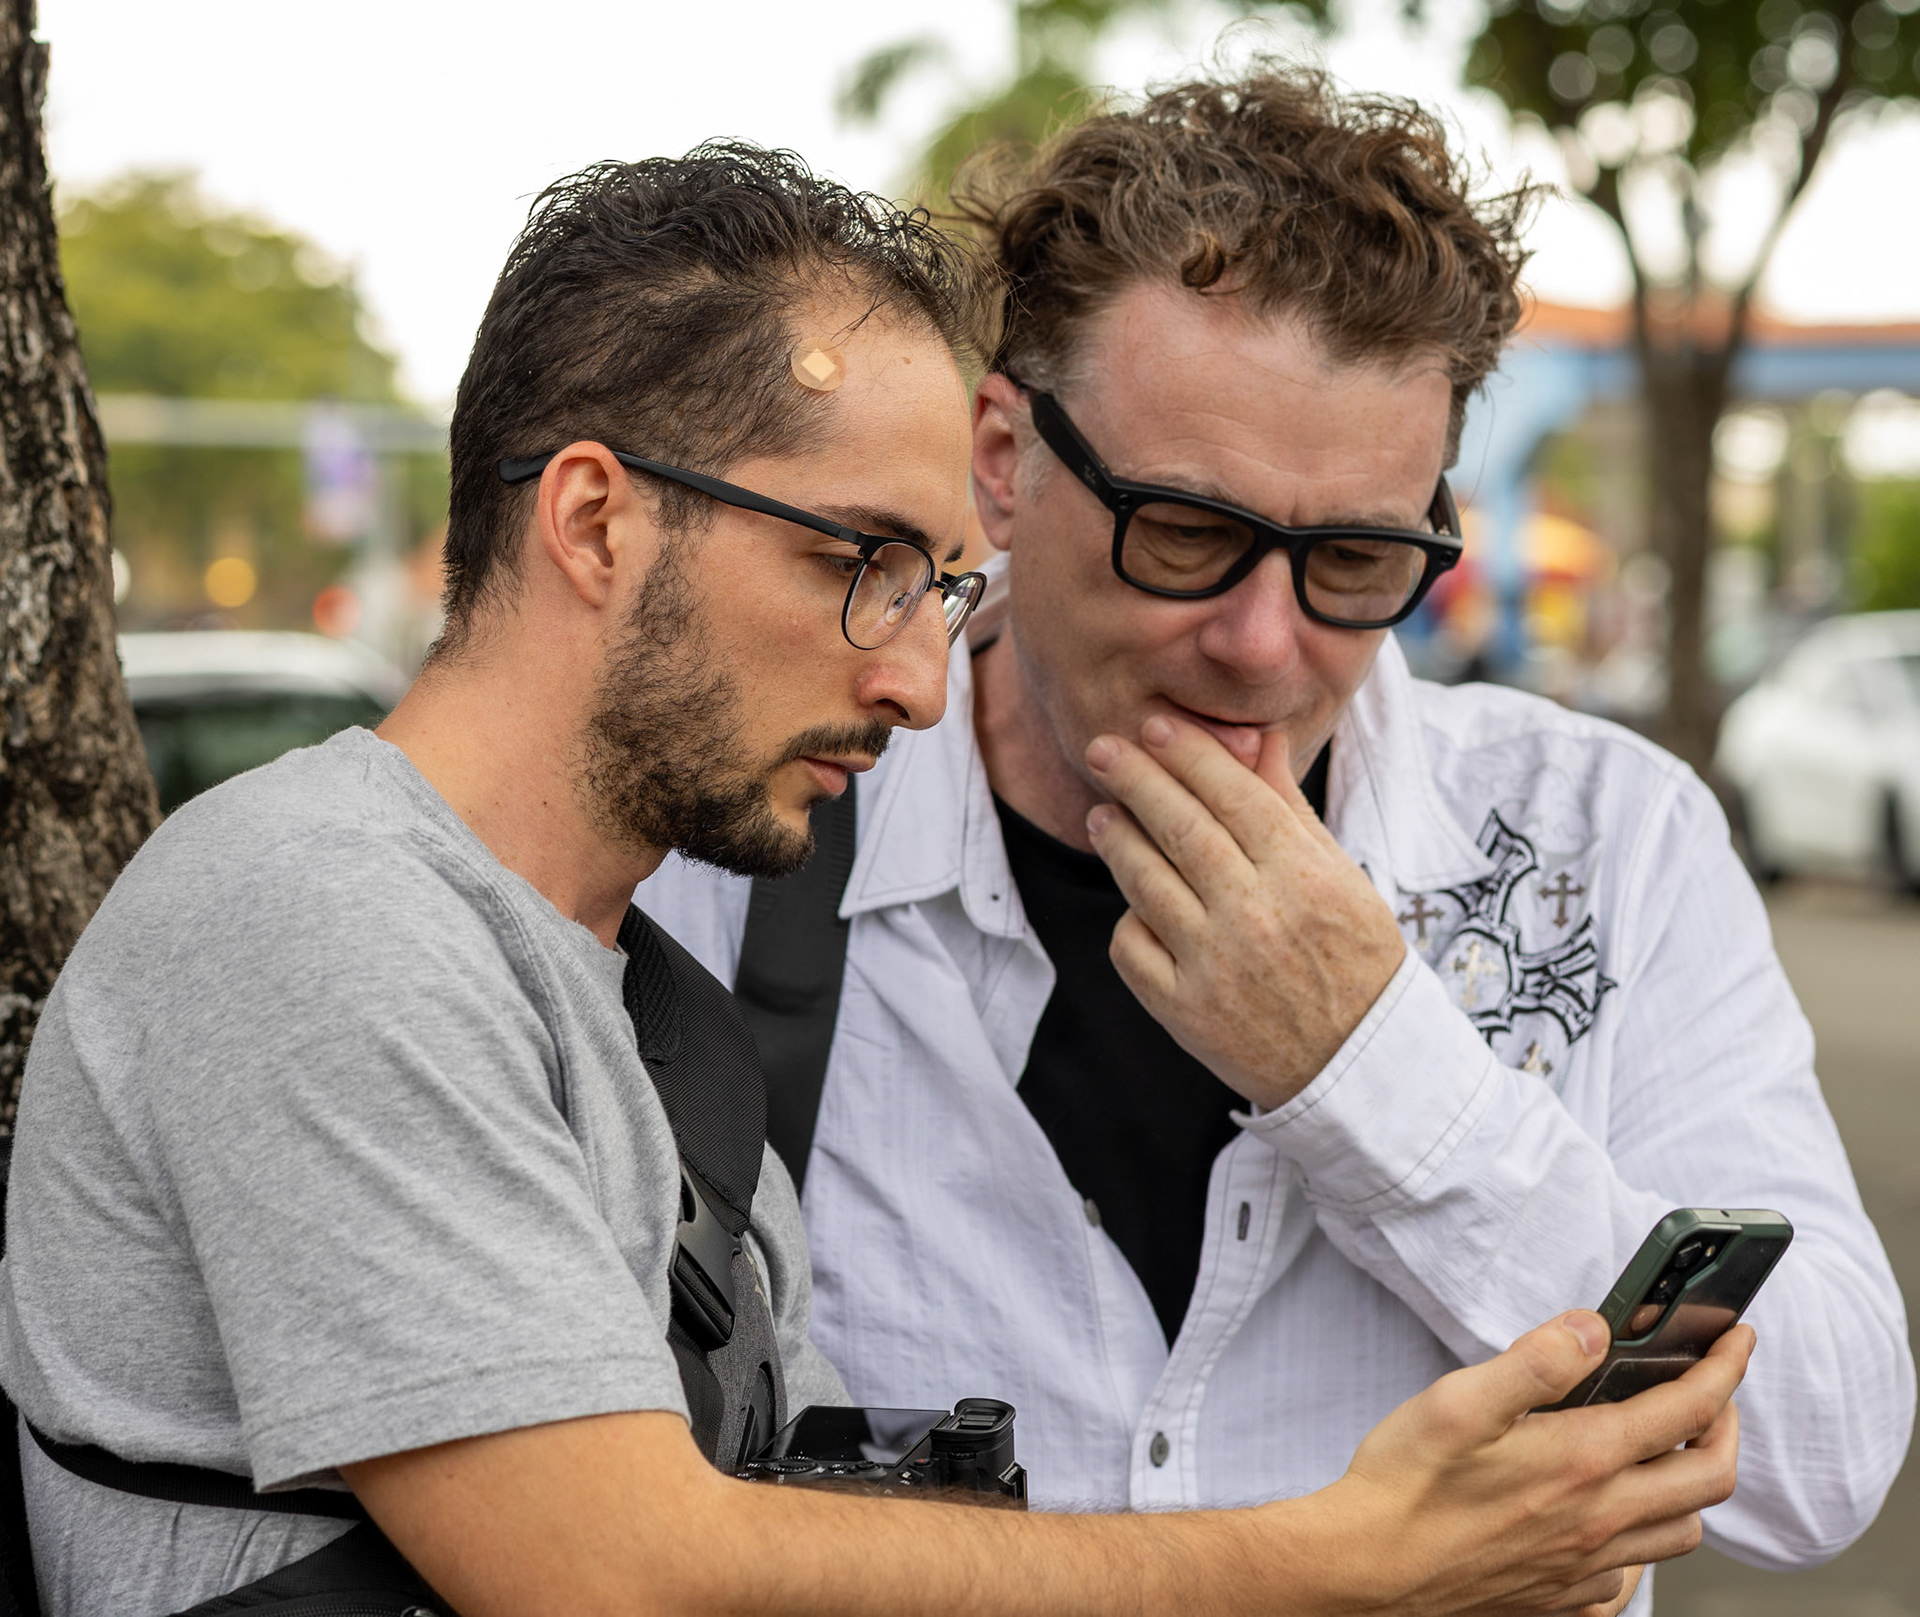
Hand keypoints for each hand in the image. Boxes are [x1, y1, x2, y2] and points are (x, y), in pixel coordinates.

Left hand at [1084, 714, 1406, 1108]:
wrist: (1358, 1066)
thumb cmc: (1353, 958)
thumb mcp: (1342, 876)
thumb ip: (1288, 806)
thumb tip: (1255, 735)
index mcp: (1306, 878)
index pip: (1234, 796)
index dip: (1188, 755)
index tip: (1154, 726)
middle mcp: (1258, 917)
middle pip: (1181, 829)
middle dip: (1135, 779)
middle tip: (1102, 748)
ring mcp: (1216, 967)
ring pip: (1146, 882)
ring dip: (1117, 840)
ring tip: (1102, 816)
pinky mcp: (1185, 1012)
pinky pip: (1133, 946)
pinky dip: (1130, 917)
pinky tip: (1133, 899)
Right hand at [1278, 1311, 1748, 1616]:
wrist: (1366, 1570)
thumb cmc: (1405, 1483)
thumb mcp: (1460, 1400)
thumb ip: (1536, 1360)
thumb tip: (1594, 1327)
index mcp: (1582, 1461)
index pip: (1687, 1410)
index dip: (1724, 1368)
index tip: (1737, 1339)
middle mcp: (1600, 1520)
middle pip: (1710, 1477)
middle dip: (1726, 1423)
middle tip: (1711, 1390)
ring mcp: (1586, 1566)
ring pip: (1683, 1532)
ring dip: (1693, 1484)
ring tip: (1667, 1450)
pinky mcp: (1564, 1598)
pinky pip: (1636, 1575)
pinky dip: (1645, 1539)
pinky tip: (1612, 1517)